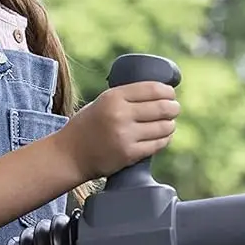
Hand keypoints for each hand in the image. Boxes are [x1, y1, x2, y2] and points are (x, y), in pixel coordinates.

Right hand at [56, 82, 178, 179]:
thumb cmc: (88, 126)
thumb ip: (126, 97)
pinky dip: (164, 139)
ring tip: (169, 123)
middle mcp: (120, 114)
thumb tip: (160, 94)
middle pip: (162, 107)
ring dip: (170, 124)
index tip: (171, 94)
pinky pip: (158, 144)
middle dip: (173, 108)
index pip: (153, 89)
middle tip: (174, 109)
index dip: (167, 91)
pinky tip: (163, 136)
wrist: (69, 155)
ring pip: (163, 127)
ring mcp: (125, 135)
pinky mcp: (129, 154)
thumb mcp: (102, 102)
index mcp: (113, 97)